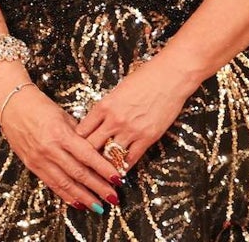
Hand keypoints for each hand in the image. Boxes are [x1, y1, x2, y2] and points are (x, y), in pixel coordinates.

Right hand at [0, 84, 121, 212]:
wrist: (11, 105)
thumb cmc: (39, 106)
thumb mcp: (63, 115)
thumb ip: (79, 134)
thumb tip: (96, 150)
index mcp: (60, 133)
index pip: (87, 155)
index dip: (103, 169)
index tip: (118, 179)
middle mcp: (50, 149)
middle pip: (78, 173)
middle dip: (98, 187)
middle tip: (113, 198)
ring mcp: (39, 159)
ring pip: (65, 183)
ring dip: (84, 197)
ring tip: (99, 206)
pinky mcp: (32, 165)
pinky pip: (51, 184)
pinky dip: (65, 195)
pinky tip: (77, 203)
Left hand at [75, 63, 190, 172]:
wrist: (170, 77)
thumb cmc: (145, 77)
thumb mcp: (119, 89)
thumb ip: (108, 106)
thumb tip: (99, 120)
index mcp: (104, 105)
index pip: (83, 130)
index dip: (79, 140)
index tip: (78, 146)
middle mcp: (114, 120)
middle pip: (92, 146)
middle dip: (88, 154)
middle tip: (87, 162)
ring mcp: (131, 130)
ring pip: (110, 155)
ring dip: (106, 163)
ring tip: (102, 170)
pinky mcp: (147, 137)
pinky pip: (130, 159)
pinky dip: (124, 166)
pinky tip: (120, 171)